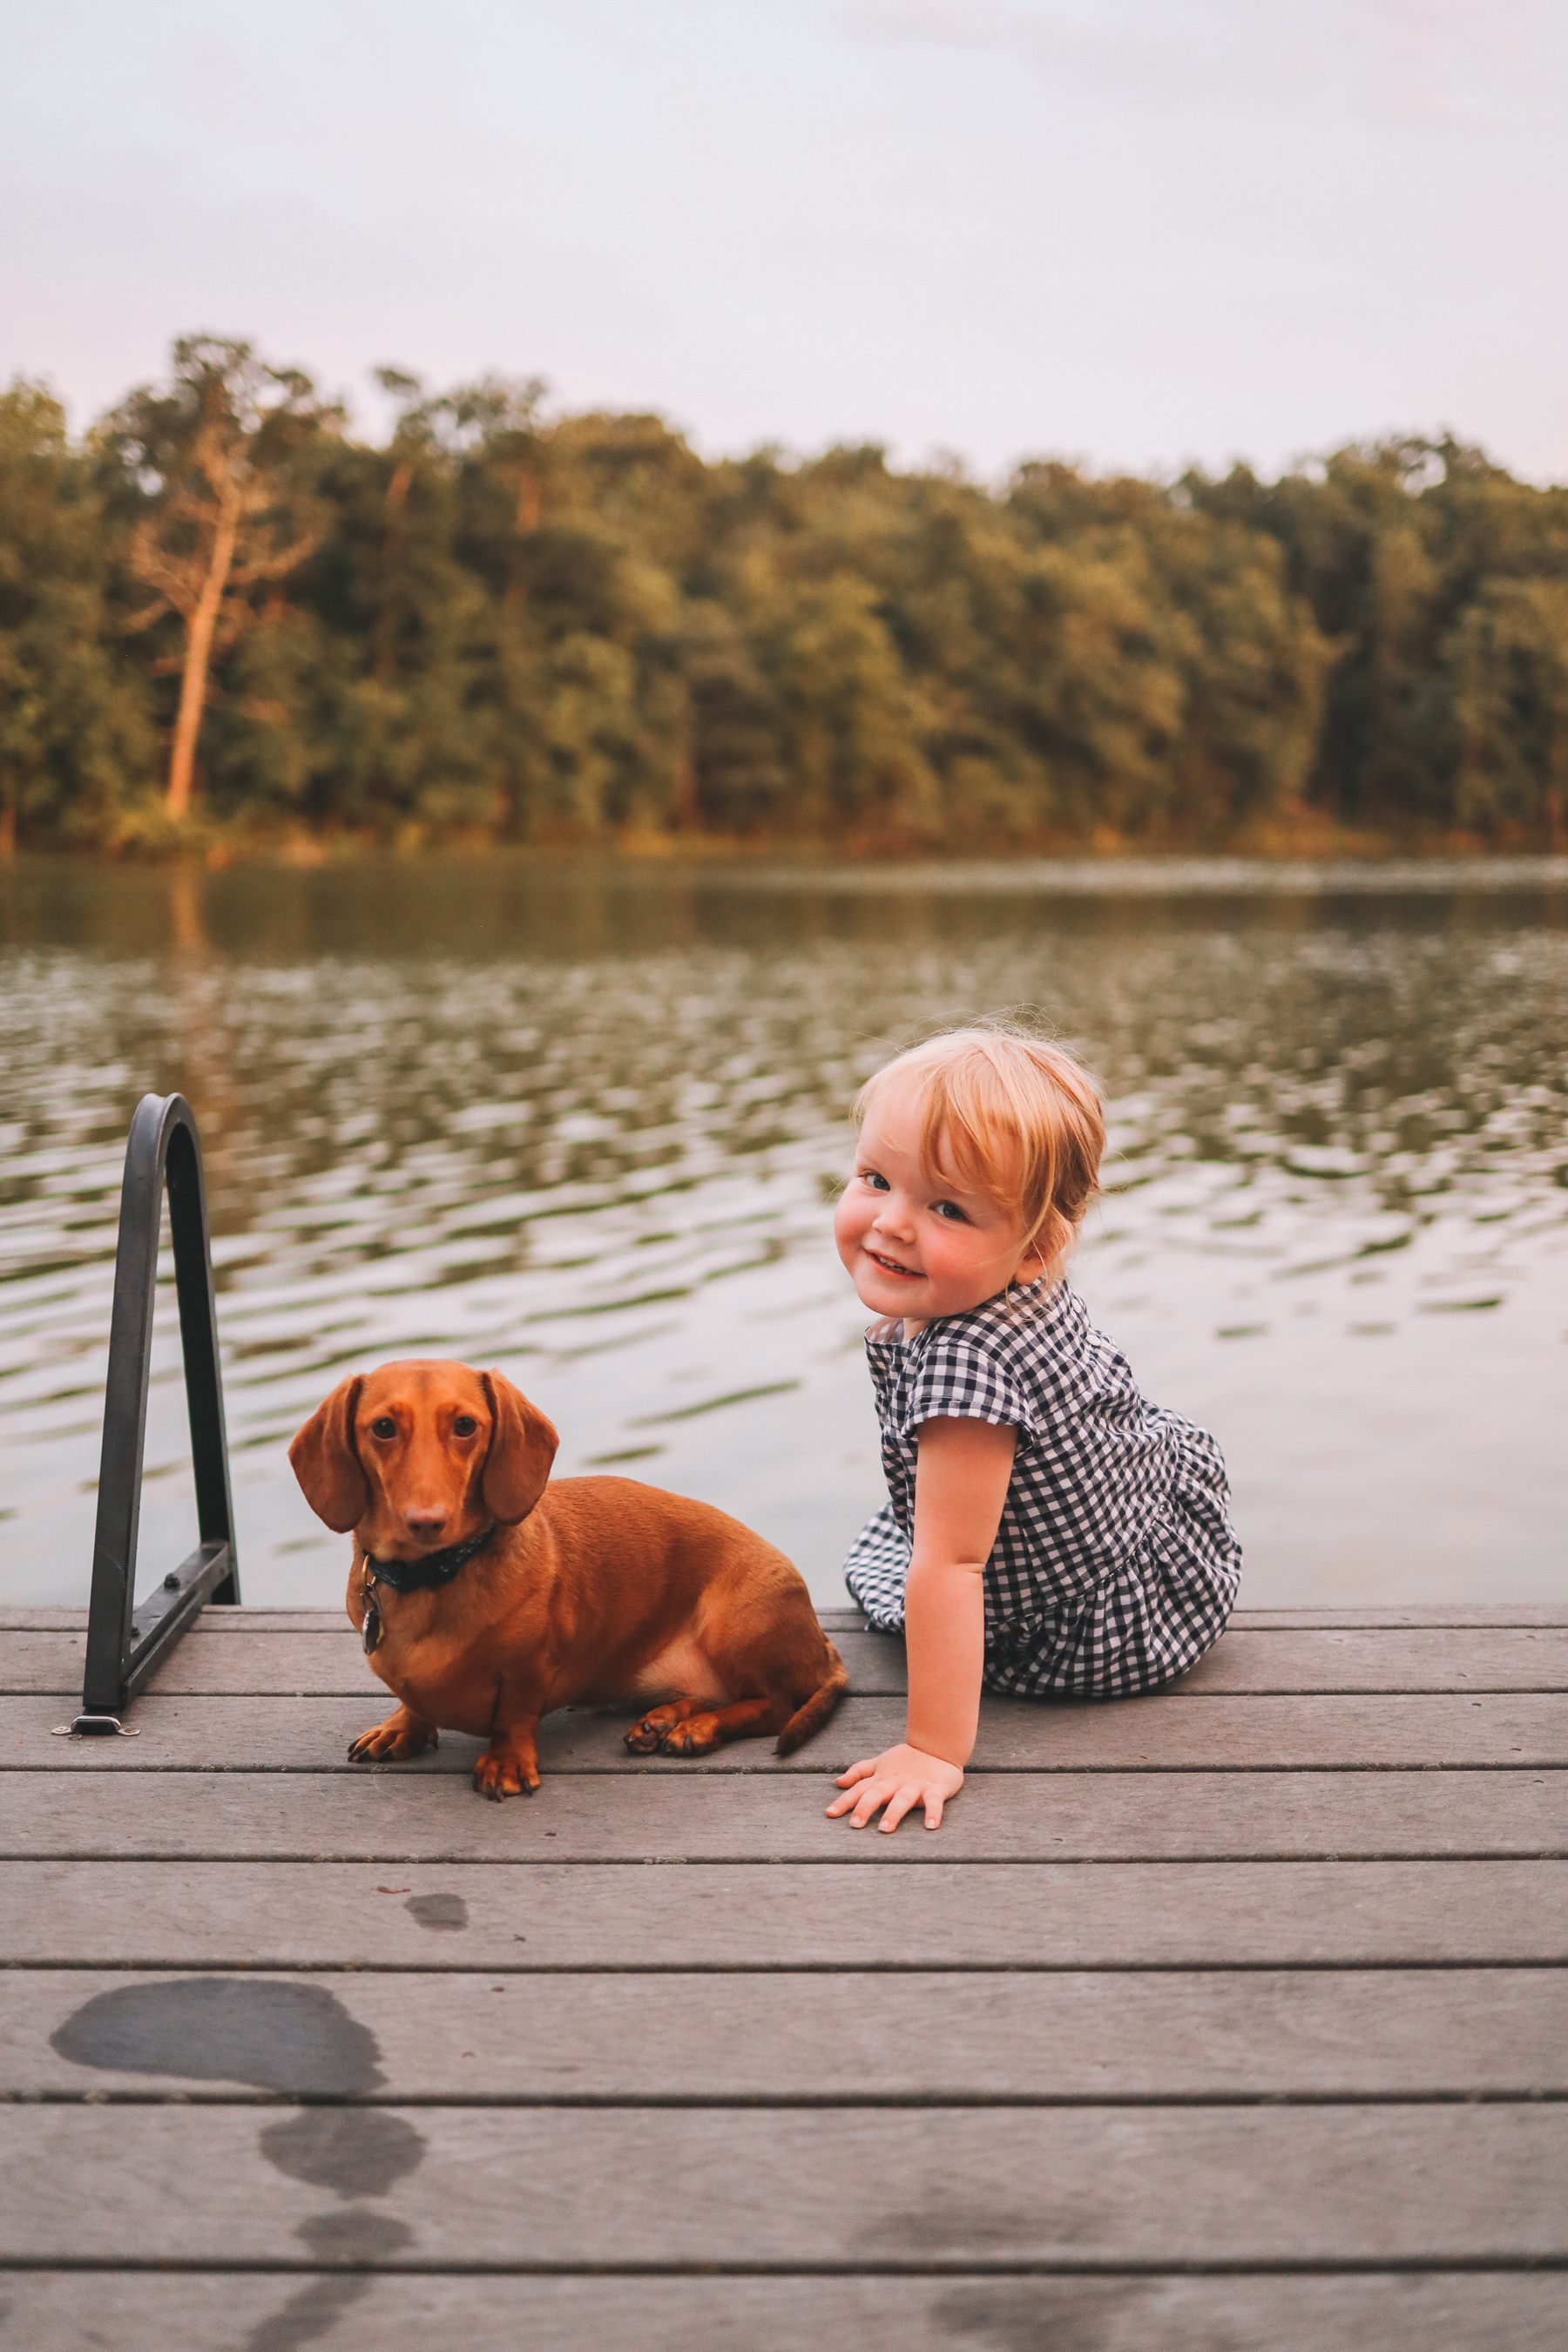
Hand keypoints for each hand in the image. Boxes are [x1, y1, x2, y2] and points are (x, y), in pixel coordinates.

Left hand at [826, 1742, 964, 1832]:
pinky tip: (930, 1826)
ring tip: (884, 1829)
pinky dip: (933, 1813)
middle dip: (865, 1807)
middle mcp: (896, 1782)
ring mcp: (915, 1785)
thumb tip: (838, 1782)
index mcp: (882, 1778)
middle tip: (855, 1824)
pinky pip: (934, 1802)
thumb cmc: (907, 1759)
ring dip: (893, 1813)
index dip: (844, 1801)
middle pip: (877, 1794)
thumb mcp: (880, 1763)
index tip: (830, 1814)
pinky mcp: (935, 1788)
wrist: (938, 1745)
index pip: (859, 1789)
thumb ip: (859, 1772)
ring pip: (902, 1799)